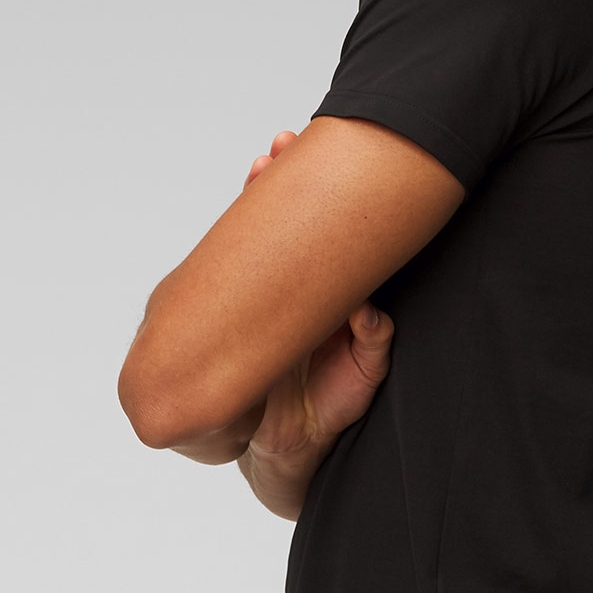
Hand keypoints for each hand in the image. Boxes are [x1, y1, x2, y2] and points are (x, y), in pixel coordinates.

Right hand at [241, 131, 394, 458]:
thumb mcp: (364, 371)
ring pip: (255, 243)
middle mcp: (293, 286)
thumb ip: (372, 343)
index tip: (307, 159)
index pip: (320, 231)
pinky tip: (222, 235)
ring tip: (260, 168)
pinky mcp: (231, 322)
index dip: (314, 195)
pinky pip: (225, 284)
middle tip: (277, 148)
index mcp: (324, 291)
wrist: (291, 444)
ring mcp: (260, 298)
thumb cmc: (332, 401)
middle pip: (284, 221)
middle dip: (280, 181)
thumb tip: (369, 313)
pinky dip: (219, 257)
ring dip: (254, 204)